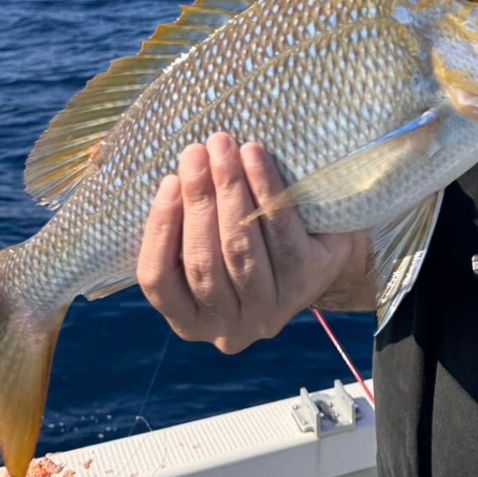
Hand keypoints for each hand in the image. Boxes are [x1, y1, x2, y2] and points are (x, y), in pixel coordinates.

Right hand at [137, 133, 366, 352]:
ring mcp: (271, 309)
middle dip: (198, 200)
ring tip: (222, 147)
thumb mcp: (209, 245)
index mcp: (191, 321)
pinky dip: (265, 191)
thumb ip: (187, 226)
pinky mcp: (308, 282)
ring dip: (229, 190)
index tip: (168, 181)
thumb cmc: (247, 240)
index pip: (159, 281)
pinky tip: (254, 158)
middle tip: (196, 151)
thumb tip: (174, 176)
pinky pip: (283, 233)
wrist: (317, 247)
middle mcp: (230, 329)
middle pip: (204, 261)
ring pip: (241, 248)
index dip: (160, 230)